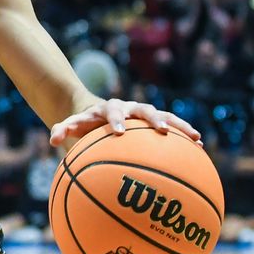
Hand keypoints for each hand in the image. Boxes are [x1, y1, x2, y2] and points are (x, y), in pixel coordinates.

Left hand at [49, 99, 201, 147]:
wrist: (94, 112)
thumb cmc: (83, 125)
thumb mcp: (72, 126)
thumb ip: (62, 130)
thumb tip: (52, 142)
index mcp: (107, 108)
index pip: (111, 110)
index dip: (115, 119)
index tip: (118, 131)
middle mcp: (128, 107)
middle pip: (142, 109)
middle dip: (151, 118)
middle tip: (160, 130)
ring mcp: (142, 113)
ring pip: (163, 115)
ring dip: (177, 125)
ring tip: (194, 137)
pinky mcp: (154, 120)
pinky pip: (173, 125)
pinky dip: (184, 133)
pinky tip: (200, 146)